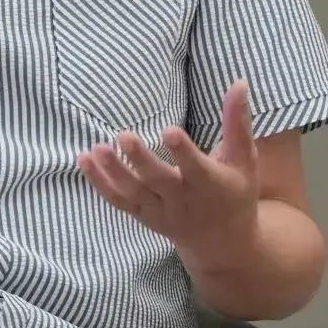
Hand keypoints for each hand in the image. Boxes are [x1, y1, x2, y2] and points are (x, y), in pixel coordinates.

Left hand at [77, 80, 260, 260]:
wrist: (223, 245)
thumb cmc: (235, 193)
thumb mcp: (243, 160)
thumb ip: (237, 122)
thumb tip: (239, 82)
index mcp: (212, 185)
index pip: (196, 169)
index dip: (183, 152)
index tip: (168, 130)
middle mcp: (184, 201)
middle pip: (159, 182)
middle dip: (141, 161)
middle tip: (124, 136)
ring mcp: (161, 211)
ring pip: (134, 194)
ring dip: (113, 172)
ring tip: (96, 148)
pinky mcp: (143, 215)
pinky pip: (119, 200)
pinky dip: (100, 183)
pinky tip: (83, 159)